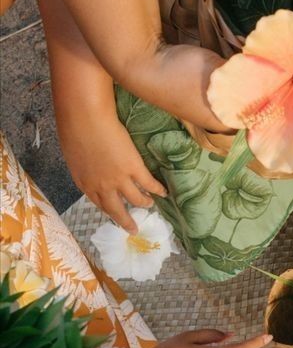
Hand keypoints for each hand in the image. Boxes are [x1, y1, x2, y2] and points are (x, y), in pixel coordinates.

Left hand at [59, 106, 167, 233]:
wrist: (84, 118)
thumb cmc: (73, 130)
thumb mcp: (74, 157)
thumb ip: (84, 168)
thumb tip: (92, 169)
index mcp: (85, 184)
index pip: (99, 204)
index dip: (109, 210)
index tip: (115, 215)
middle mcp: (102, 187)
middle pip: (117, 210)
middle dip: (126, 222)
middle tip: (133, 229)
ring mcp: (119, 179)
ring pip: (136, 199)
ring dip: (144, 204)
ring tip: (150, 205)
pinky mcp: (134, 169)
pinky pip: (149, 184)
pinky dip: (158, 190)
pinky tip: (163, 193)